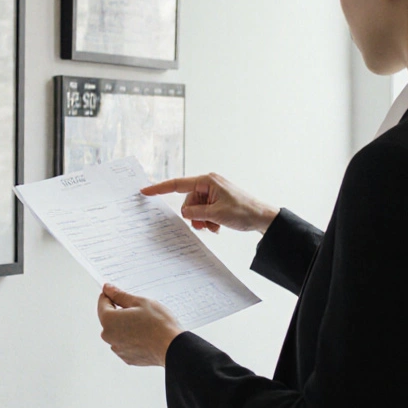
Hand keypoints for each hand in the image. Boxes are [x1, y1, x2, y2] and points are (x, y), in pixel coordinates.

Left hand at [97, 284, 182, 366]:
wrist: (173, 347)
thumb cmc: (158, 324)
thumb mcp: (139, 302)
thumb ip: (120, 295)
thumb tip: (108, 289)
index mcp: (109, 321)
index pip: (102, 302)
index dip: (111, 295)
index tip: (117, 292)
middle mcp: (109, 336)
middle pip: (109, 318)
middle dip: (120, 311)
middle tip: (138, 308)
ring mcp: (118, 349)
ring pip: (117, 331)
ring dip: (126, 325)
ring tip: (144, 323)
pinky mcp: (127, 357)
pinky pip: (125, 342)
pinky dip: (132, 337)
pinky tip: (145, 334)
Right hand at [141, 173, 278, 233]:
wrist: (263, 218)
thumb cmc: (243, 212)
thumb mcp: (215, 214)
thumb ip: (195, 213)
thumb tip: (184, 212)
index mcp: (207, 181)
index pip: (177, 184)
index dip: (159, 188)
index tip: (145, 190)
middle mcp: (208, 184)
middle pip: (187, 201)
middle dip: (194, 215)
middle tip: (205, 225)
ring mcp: (213, 192)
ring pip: (195, 209)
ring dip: (202, 220)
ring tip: (214, 226)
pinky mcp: (217, 201)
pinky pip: (204, 211)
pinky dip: (208, 220)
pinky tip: (218, 226)